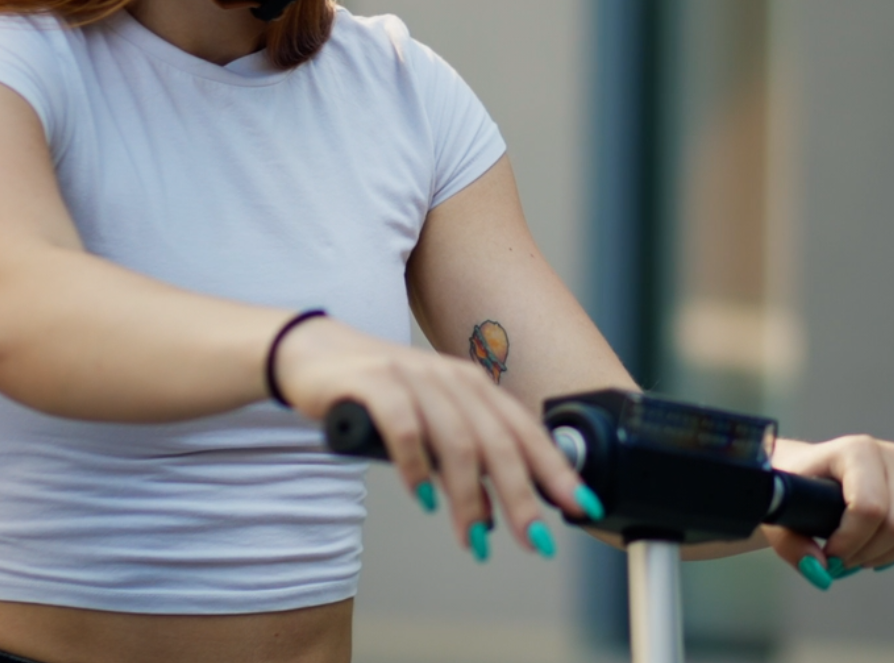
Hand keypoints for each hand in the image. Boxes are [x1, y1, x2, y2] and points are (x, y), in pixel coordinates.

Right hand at [272, 316, 600, 558]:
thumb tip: (496, 515)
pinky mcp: (374, 384)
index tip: (579, 507)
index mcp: (473, 384)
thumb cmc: (380, 394)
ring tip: (475, 538)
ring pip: (457, 441)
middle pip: (498, 441)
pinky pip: (405, 430)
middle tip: (534, 540)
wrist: (314, 354)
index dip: (555, 470)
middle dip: (521, 495)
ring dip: (470, 497)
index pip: (525, 430)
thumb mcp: (432, 422)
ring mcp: (412, 377)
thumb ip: (465, 460)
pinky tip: (423, 497)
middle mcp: (450, 378)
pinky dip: (418, 468)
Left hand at [767, 434, 893, 577]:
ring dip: (891, 554)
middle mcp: (891, 452)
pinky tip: (889, 548)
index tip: (831, 554)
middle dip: (869, 553)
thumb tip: (821, 570)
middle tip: (845, 560)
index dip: (852, 542)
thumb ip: (794, 545)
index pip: (869, 507)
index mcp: (855, 450)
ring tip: (863, 554)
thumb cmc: (797, 487)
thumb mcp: (781, 511)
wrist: (812, 469)